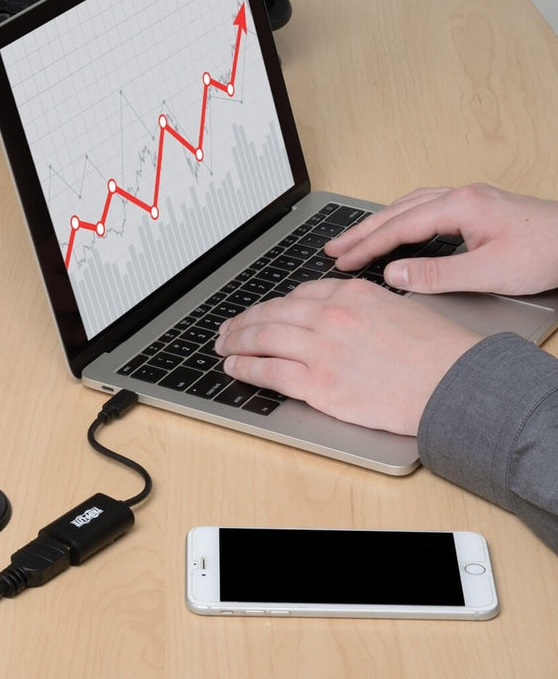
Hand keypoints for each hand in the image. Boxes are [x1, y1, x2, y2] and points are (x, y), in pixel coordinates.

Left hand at [214, 278, 480, 434]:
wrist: (454, 384)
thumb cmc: (439, 352)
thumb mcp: (401, 309)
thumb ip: (364, 308)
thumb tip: (343, 314)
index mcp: (351, 295)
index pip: (298, 295)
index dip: (273, 306)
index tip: (263, 313)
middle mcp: (331, 316)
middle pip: (273, 313)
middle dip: (244, 321)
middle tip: (228, 329)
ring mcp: (322, 349)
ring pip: (263, 338)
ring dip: (237, 341)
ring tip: (223, 345)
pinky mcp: (319, 383)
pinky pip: (269, 371)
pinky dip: (246, 367)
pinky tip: (234, 367)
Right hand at [325, 184, 557, 294]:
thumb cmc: (545, 253)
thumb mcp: (488, 272)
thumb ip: (436, 274)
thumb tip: (393, 274)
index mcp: (460, 206)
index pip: (399, 227)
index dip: (367, 246)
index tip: (343, 262)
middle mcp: (460, 196)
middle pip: (397, 211)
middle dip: (362, 231)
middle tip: (333, 249)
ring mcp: (468, 199)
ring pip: (409, 206)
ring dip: (379, 223)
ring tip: (355, 240)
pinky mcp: (476, 207)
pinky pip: (424, 208)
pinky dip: (400, 220)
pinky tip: (395, 230)